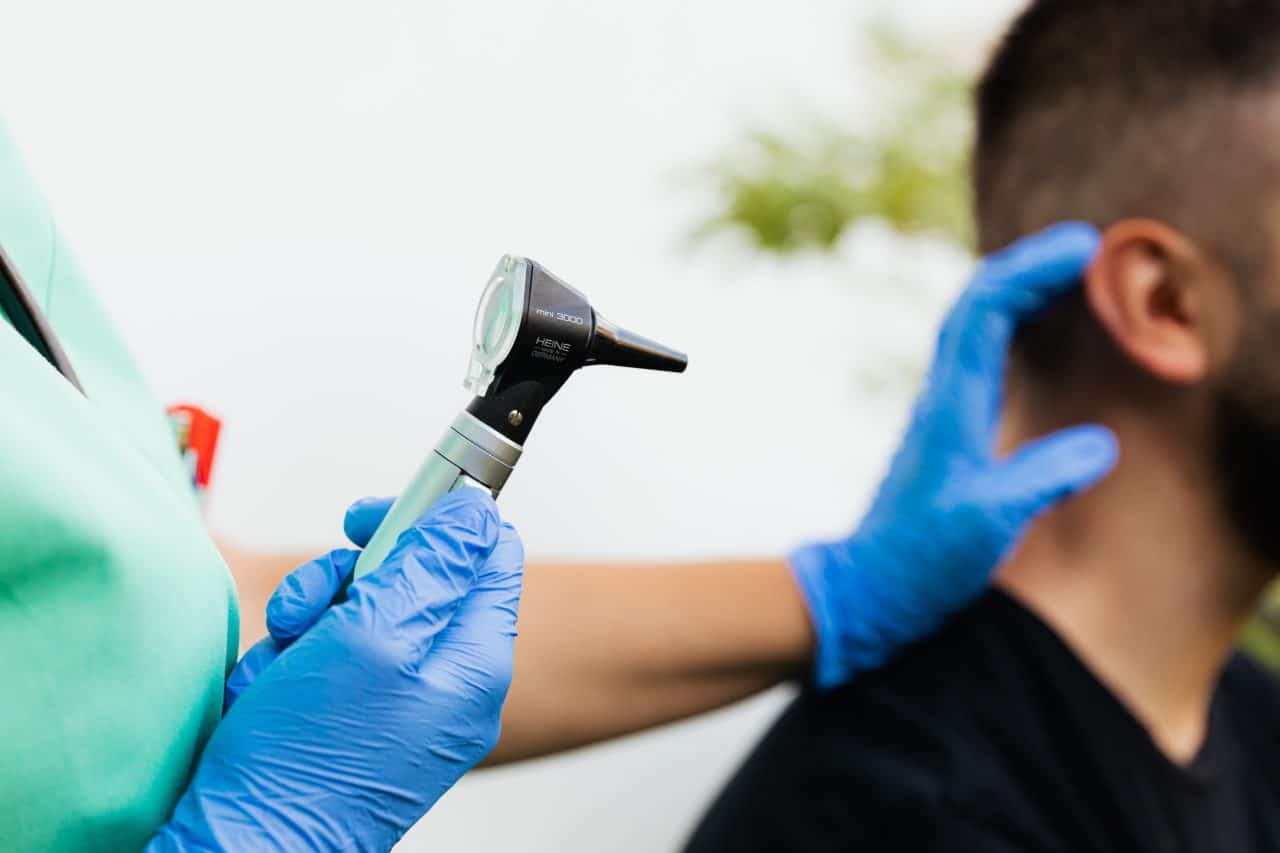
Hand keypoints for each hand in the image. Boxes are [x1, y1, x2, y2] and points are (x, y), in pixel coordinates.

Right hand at [148, 489, 523, 851]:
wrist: (245, 847)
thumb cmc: (307, 761)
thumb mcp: (373, 637)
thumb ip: (430, 565)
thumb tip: (476, 511)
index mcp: (473, 662)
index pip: (488, 555)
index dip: (434, 520)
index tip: (376, 516)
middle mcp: (445, 683)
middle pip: (415, 578)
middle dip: (348, 578)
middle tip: (317, 600)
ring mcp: (399, 703)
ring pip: (358, 611)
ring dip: (307, 621)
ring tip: (283, 660)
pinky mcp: (352, 717)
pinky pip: (324, 655)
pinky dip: (288, 662)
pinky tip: (269, 692)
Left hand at [790, 223, 1118, 689]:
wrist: (868, 590)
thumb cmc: (921, 561)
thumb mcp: (989, 523)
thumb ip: (1042, 480)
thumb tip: (1102, 443)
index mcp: (951, 407)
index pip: (984, 312)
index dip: (1031, 270)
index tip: (1084, 248)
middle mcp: (942, 399)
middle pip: (977, 307)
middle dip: (1028, 266)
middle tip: (1086, 247)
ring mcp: (942, 414)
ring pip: (974, 329)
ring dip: (1017, 292)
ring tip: (1070, 274)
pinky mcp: (949, 434)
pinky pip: (978, 358)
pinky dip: (1009, 329)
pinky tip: (1034, 336)